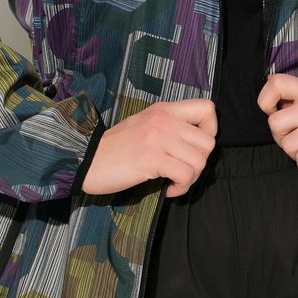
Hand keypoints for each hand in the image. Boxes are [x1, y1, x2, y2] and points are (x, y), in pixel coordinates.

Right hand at [81, 99, 216, 197]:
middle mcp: (164, 119)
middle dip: (200, 163)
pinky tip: (167, 189)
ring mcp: (157, 138)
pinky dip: (180, 188)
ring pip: (199, 162)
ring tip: (173, 181)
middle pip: (208, 142)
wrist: (87, 158)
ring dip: (190, 179)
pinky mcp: (151, 158)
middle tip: (182, 170)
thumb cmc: (117, 147)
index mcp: (164, 109)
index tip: (195, 148)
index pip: (207, 108)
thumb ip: (170, 126)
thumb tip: (198, 142)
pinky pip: (185, 176)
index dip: (210, 130)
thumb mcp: (146, 125)